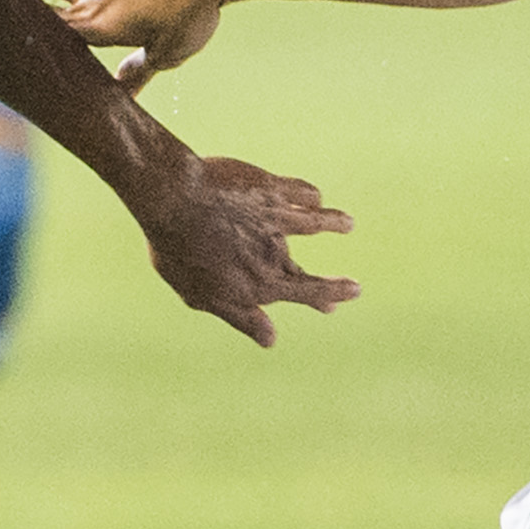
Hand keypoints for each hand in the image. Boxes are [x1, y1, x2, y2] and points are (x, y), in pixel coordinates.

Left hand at [133, 151, 357, 346]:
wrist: (175, 200)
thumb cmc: (180, 251)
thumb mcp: (203, 296)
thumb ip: (240, 317)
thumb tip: (271, 340)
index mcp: (261, 282)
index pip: (306, 293)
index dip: (331, 295)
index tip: (354, 292)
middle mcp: (275, 253)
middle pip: (307, 270)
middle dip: (331, 282)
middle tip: (351, 287)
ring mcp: (276, 218)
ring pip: (315, 221)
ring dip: (333, 223)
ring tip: (348, 223)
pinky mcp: (270, 187)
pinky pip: (300, 192)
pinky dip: (311, 197)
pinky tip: (315, 197)